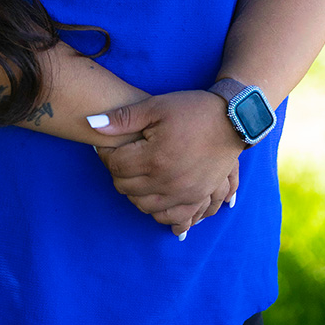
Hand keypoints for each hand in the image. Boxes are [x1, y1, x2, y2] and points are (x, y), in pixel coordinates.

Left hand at [89, 91, 243, 235]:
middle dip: (117, 172)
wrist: (232, 120)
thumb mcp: (156, 106)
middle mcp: (167, 182)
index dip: (106, 153)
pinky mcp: (197, 198)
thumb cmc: (192, 110)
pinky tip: (154, 198)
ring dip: (133, 192)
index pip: (114, 165)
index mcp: (154, 158)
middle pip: (125, 187)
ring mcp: (183, 193)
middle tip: (122, 157)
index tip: (107, 144)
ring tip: (136, 174)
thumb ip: (123, 118)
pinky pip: (170, 218)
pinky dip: (158, 212)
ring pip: (143, 205)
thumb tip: (91, 123)